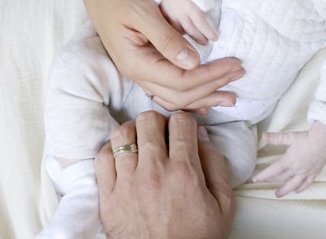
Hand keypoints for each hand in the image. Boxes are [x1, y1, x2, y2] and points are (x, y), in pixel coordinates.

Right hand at [81, 0, 242, 110]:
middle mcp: (138, 74)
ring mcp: (141, 73)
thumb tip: (193, 62)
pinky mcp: (147, 66)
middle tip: (240, 73)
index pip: (180, 81)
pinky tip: (207, 101)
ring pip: (176, 98)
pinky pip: (170, 91)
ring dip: (205, 97)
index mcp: (136, 62)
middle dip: (213, 87)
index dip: (210, 77)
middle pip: (181, 95)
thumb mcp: (142, 11)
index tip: (235, 65)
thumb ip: (166, 37)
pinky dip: (191, 97)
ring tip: (231, 97)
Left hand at [95, 112, 235, 238]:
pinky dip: (111, 151)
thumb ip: (216, 166)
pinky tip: (123, 159)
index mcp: (185, 171)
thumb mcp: (223, 205)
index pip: (181, 121)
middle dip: (158, 122)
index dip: (184, 122)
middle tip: (162, 134)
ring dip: (133, 132)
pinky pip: (102, 157)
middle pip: (148, 120)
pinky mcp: (108, 197)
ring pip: (122, 134)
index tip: (183, 131)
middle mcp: (154, 171)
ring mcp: (127, 183)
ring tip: (140, 142)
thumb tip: (203, 138)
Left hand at [252, 122, 325, 197]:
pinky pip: (306, 184)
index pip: (272, 171)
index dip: (263, 176)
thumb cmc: (307, 138)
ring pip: (293, 185)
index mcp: (288, 161)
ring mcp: (305, 173)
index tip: (255, 179)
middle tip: (265, 182)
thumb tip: (264, 136)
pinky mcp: (314, 173)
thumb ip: (276, 138)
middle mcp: (296, 169)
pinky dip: (301, 188)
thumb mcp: (289, 137)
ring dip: (284, 190)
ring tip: (277, 194)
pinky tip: (296, 191)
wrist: (325, 140)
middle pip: (281, 177)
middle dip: (272, 180)